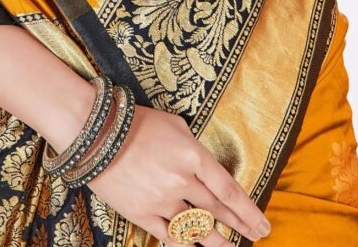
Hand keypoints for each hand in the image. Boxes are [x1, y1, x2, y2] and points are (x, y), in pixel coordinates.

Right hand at [87, 104, 270, 245]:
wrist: (95, 134)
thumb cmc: (137, 122)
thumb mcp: (175, 124)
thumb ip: (195, 148)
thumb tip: (206, 168)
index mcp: (193, 155)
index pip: (229, 190)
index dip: (248, 211)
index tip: (262, 224)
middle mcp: (182, 181)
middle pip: (217, 211)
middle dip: (240, 226)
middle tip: (257, 236)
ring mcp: (162, 201)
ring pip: (197, 229)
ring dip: (217, 241)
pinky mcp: (142, 214)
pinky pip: (170, 237)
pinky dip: (185, 245)